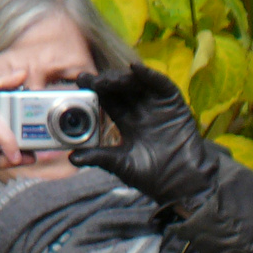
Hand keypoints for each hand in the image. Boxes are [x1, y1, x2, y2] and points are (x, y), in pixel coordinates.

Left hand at [71, 63, 218, 205]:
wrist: (181, 183)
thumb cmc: (153, 176)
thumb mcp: (121, 164)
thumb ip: (99, 157)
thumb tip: (72, 158)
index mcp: (128, 122)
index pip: (108, 100)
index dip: (95, 90)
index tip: (81, 82)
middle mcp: (141, 110)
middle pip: (121, 88)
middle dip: (106, 81)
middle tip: (92, 81)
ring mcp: (158, 106)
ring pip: (138, 83)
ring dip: (123, 78)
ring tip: (109, 80)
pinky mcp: (174, 104)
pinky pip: (162, 84)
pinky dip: (150, 75)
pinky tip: (137, 69)